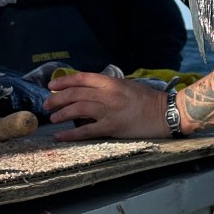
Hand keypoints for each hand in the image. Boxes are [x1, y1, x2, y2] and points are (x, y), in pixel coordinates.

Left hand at [47, 72, 168, 140]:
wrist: (167, 113)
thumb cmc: (150, 101)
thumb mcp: (129, 87)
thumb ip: (110, 88)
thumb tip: (91, 92)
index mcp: (113, 83)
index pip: (83, 78)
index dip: (64, 81)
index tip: (51, 85)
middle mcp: (109, 94)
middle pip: (76, 93)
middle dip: (57, 98)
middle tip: (47, 105)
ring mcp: (110, 110)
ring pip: (78, 109)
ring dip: (62, 113)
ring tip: (53, 118)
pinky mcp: (113, 126)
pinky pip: (87, 130)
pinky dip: (71, 134)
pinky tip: (60, 136)